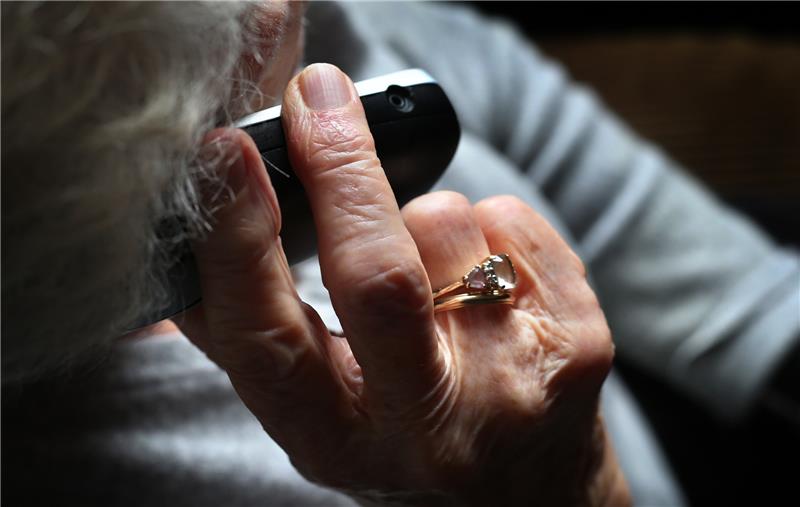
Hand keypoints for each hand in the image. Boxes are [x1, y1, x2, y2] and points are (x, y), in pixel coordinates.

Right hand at [179, 64, 629, 506]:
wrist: (530, 487)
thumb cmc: (410, 439)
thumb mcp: (323, 413)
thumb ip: (259, 337)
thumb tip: (190, 242)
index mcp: (338, 440)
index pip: (273, 342)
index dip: (240, 244)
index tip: (226, 155)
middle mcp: (430, 427)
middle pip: (380, 279)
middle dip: (341, 168)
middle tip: (319, 96)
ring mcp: (516, 386)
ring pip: (446, 223)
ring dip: (422, 217)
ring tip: (433, 275)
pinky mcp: (579, 345)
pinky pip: (509, 217)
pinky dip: (486, 224)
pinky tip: (488, 279)